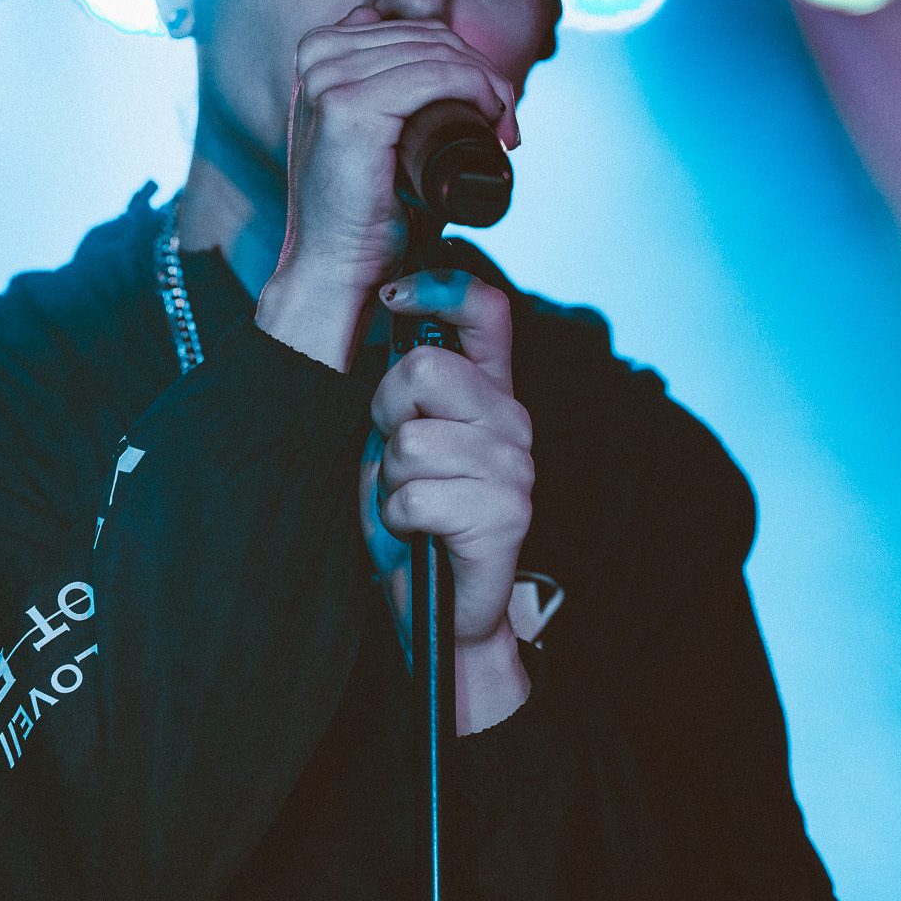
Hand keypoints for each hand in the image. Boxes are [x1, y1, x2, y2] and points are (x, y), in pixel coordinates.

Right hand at [276, 7, 519, 302]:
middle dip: (483, 73)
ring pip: (437, 53)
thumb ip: (395, 85)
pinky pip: (434, 76)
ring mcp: (328, 79)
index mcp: (320, 52)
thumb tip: (444, 52)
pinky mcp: (347, 107)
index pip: (415, 31)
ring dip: (489, 84)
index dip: (465, 60)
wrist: (335, 266)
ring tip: (504, 130)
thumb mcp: (378, 132)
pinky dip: (477, 89)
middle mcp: (318, 56)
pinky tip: (492, 118)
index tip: (493, 108)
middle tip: (506, 123)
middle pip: (429, 37)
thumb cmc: (367, 210)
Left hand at [360, 269, 533, 685]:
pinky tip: (418, 532)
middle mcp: (512, 421)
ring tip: (408, 502)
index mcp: (489, 392)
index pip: (485, 311)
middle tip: (395, 457)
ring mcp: (515, 467)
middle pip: (423, 372)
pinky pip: (415, 495)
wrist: (441, 611)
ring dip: (390, 480)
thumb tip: (387, 315)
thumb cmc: (413, 519)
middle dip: (385, 415)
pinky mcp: (505, 514)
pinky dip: (398, 519)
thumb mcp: (398, 439)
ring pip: (411, 441)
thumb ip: (406, 387)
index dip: (438, 288)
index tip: (393, 300)